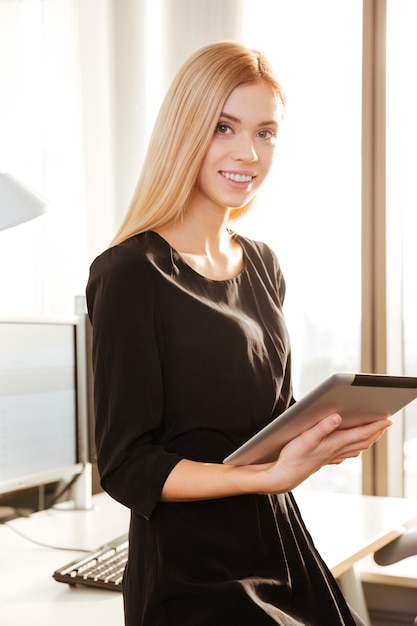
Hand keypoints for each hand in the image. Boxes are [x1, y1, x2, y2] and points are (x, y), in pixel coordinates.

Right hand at [262, 413, 391, 492]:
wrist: (284, 477)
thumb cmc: (293, 458)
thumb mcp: (305, 439)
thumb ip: (321, 428)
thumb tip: (337, 417)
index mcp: (334, 444)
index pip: (361, 433)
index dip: (375, 426)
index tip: (388, 420)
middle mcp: (336, 451)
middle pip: (362, 441)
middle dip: (375, 432)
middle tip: (385, 422)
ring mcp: (332, 457)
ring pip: (356, 448)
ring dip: (367, 439)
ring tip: (374, 432)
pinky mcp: (325, 459)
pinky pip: (346, 454)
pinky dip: (354, 448)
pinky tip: (352, 448)